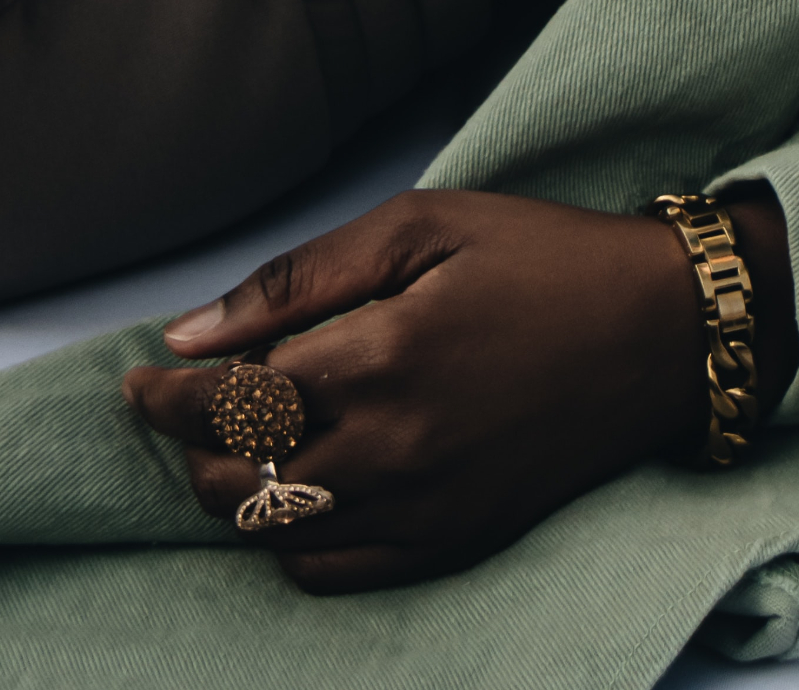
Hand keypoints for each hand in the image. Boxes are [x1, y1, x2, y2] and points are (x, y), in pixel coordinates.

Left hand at [123, 184, 794, 594]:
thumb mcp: (425, 225)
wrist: (658, 333)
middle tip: (189, 411)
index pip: (229, 401)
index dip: (167, 400)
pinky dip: (292, 544)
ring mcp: (423, 508)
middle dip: (194, 449)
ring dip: (237, 496)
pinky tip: (297, 497)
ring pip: (277, 534)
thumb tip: (192, 330)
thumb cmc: (541, 258)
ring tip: (238, 450)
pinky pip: (334, 572)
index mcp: (380, 357)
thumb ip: (300, 280)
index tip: (140, 384)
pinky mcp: (452, 542)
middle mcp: (393, 448)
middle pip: (240, 479)